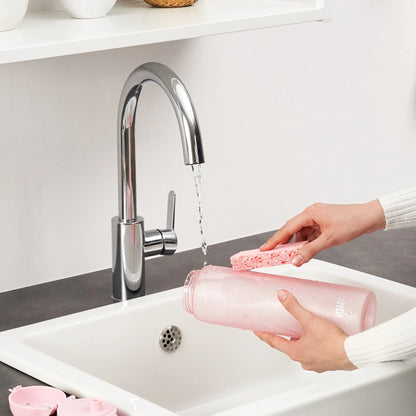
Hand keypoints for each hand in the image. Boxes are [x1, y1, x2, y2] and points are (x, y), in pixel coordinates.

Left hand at [254, 290, 356, 372]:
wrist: (353, 353)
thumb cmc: (333, 342)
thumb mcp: (309, 320)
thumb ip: (294, 307)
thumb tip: (282, 296)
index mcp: (296, 352)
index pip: (274, 342)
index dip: (265, 335)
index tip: (257, 332)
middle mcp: (303, 360)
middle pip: (289, 346)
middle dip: (285, 336)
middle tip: (282, 327)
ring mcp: (315, 363)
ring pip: (303, 350)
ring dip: (301, 340)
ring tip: (304, 329)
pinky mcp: (326, 362)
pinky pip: (315, 353)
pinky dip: (314, 345)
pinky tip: (319, 337)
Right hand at [260, 200, 385, 266]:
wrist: (369, 217)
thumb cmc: (352, 222)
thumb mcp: (329, 240)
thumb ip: (310, 251)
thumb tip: (296, 260)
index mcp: (310, 213)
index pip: (287, 228)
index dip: (275, 240)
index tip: (265, 248)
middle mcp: (311, 213)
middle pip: (292, 230)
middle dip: (284, 243)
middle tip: (274, 254)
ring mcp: (317, 218)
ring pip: (301, 233)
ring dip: (298, 244)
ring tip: (294, 256)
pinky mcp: (323, 223)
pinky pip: (310, 234)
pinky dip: (307, 242)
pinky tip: (306, 250)